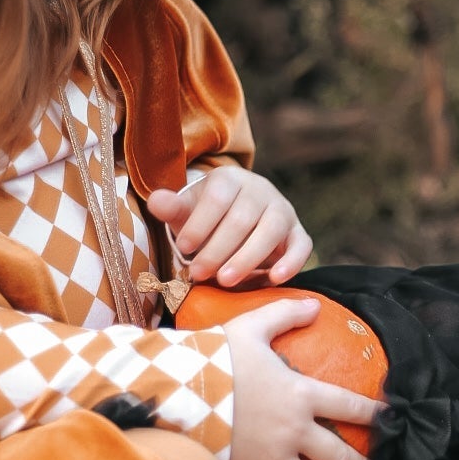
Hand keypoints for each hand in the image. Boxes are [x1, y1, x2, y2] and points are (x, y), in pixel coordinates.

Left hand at [148, 170, 311, 286]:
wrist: (236, 220)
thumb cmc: (207, 219)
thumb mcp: (187, 211)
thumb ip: (172, 208)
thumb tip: (156, 201)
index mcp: (230, 179)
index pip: (218, 197)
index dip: (200, 222)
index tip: (182, 247)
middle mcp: (261, 190)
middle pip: (242, 217)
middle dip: (218, 248)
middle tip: (198, 273)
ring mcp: (283, 210)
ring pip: (271, 230)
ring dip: (248, 257)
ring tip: (226, 280)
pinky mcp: (298, 233)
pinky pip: (302, 245)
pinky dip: (292, 262)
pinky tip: (275, 280)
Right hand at [222, 299, 380, 459]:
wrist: (179, 393)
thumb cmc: (217, 358)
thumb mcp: (252, 328)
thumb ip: (285, 315)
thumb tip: (314, 304)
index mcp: (302, 396)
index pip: (350, 406)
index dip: (375, 414)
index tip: (392, 422)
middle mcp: (294, 432)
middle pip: (337, 454)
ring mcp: (270, 459)